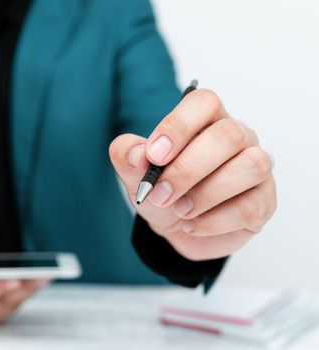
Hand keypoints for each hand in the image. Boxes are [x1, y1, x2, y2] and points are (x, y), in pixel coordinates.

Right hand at [0, 279, 49, 329]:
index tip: (13, 279)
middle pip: (7, 299)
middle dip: (24, 287)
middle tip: (39, 274)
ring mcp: (0, 310)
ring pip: (20, 299)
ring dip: (34, 286)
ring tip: (48, 272)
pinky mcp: (11, 305)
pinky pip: (26, 296)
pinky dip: (36, 286)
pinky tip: (48, 274)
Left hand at [109, 89, 275, 260]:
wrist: (176, 228)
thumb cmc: (162, 190)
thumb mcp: (135, 174)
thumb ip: (128, 157)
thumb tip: (136, 154)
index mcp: (206, 120)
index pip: (204, 102)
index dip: (178, 126)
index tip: (153, 155)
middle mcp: (238, 137)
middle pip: (228, 135)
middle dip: (187, 169)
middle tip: (159, 193)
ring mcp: (256, 168)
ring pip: (250, 166)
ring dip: (206, 194)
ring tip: (179, 210)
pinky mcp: (264, 202)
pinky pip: (250, 207)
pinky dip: (214, 221)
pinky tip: (193, 224)